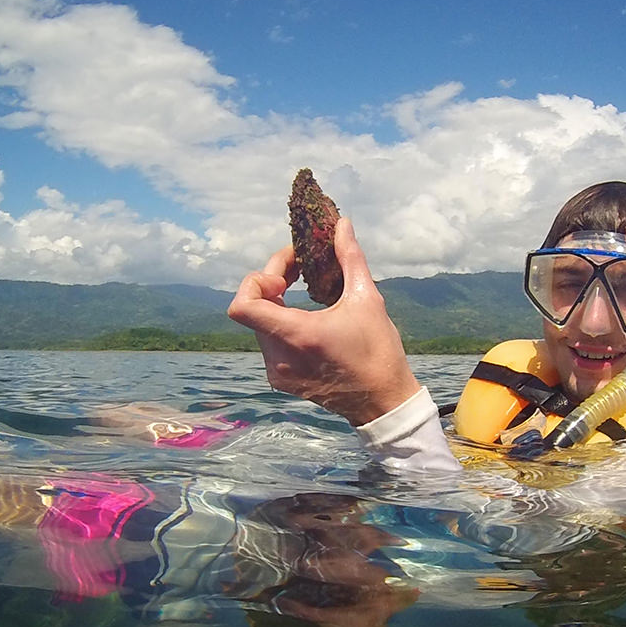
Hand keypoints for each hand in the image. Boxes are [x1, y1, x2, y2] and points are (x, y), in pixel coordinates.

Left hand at [228, 218, 420, 425]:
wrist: (382, 402)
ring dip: (276, 304)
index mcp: (297, 335)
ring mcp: (278, 372)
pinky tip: (308, 320)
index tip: (284, 277)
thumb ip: (350, 258)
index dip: (255, 282)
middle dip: (272, 282)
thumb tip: (342, 224)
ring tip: (306, 294)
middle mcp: (280, 356)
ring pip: (260, 325)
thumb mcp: (367, 300)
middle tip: (300, 268)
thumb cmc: (378, 352)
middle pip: (253, 309)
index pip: (243, 305)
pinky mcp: (281, 380)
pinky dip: (281, 326)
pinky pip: (269, 344)